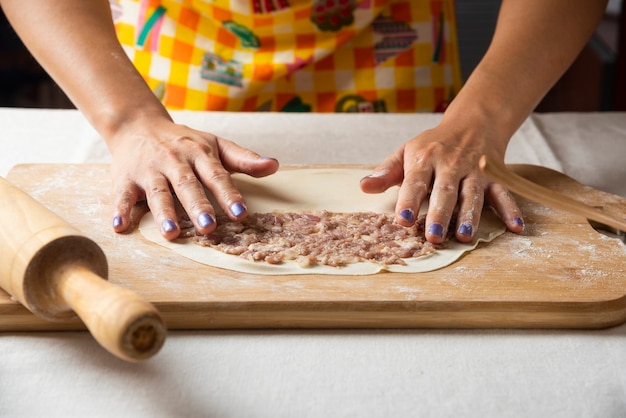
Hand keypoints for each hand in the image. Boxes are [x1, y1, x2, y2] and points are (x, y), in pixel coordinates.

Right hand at [107, 116, 278, 239]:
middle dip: (198, 206)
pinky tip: (120, 226)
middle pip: (187, 185)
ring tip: (171, 233)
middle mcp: (174, 161)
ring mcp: (149, 170)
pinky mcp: (126, 178)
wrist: (137, 123)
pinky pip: (122, 195)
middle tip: (209, 228)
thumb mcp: (215, 145)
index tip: (241, 213)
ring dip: (163, 213)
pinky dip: (120, 210)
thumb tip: (274, 166)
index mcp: (199, 154)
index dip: (229, 194)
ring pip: (157, 192)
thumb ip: (243, 158)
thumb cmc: (184, 140)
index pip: (216, 175)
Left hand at [360, 123, 524, 243]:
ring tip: (464, 236)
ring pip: (473, 194)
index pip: (415, 181)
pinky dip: (511, 209)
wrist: (474, 122)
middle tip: (433, 237)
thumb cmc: (433, 144)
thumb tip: (363, 187)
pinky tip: (515, 227)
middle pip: (445, 191)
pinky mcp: (495, 177)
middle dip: (439, 214)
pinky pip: (504, 193)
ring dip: (469, 216)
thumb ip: (386, 172)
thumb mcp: (407, 151)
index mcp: (425, 158)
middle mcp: (451, 164)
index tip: (401, 220)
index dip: (408, 201)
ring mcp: (475, 171)